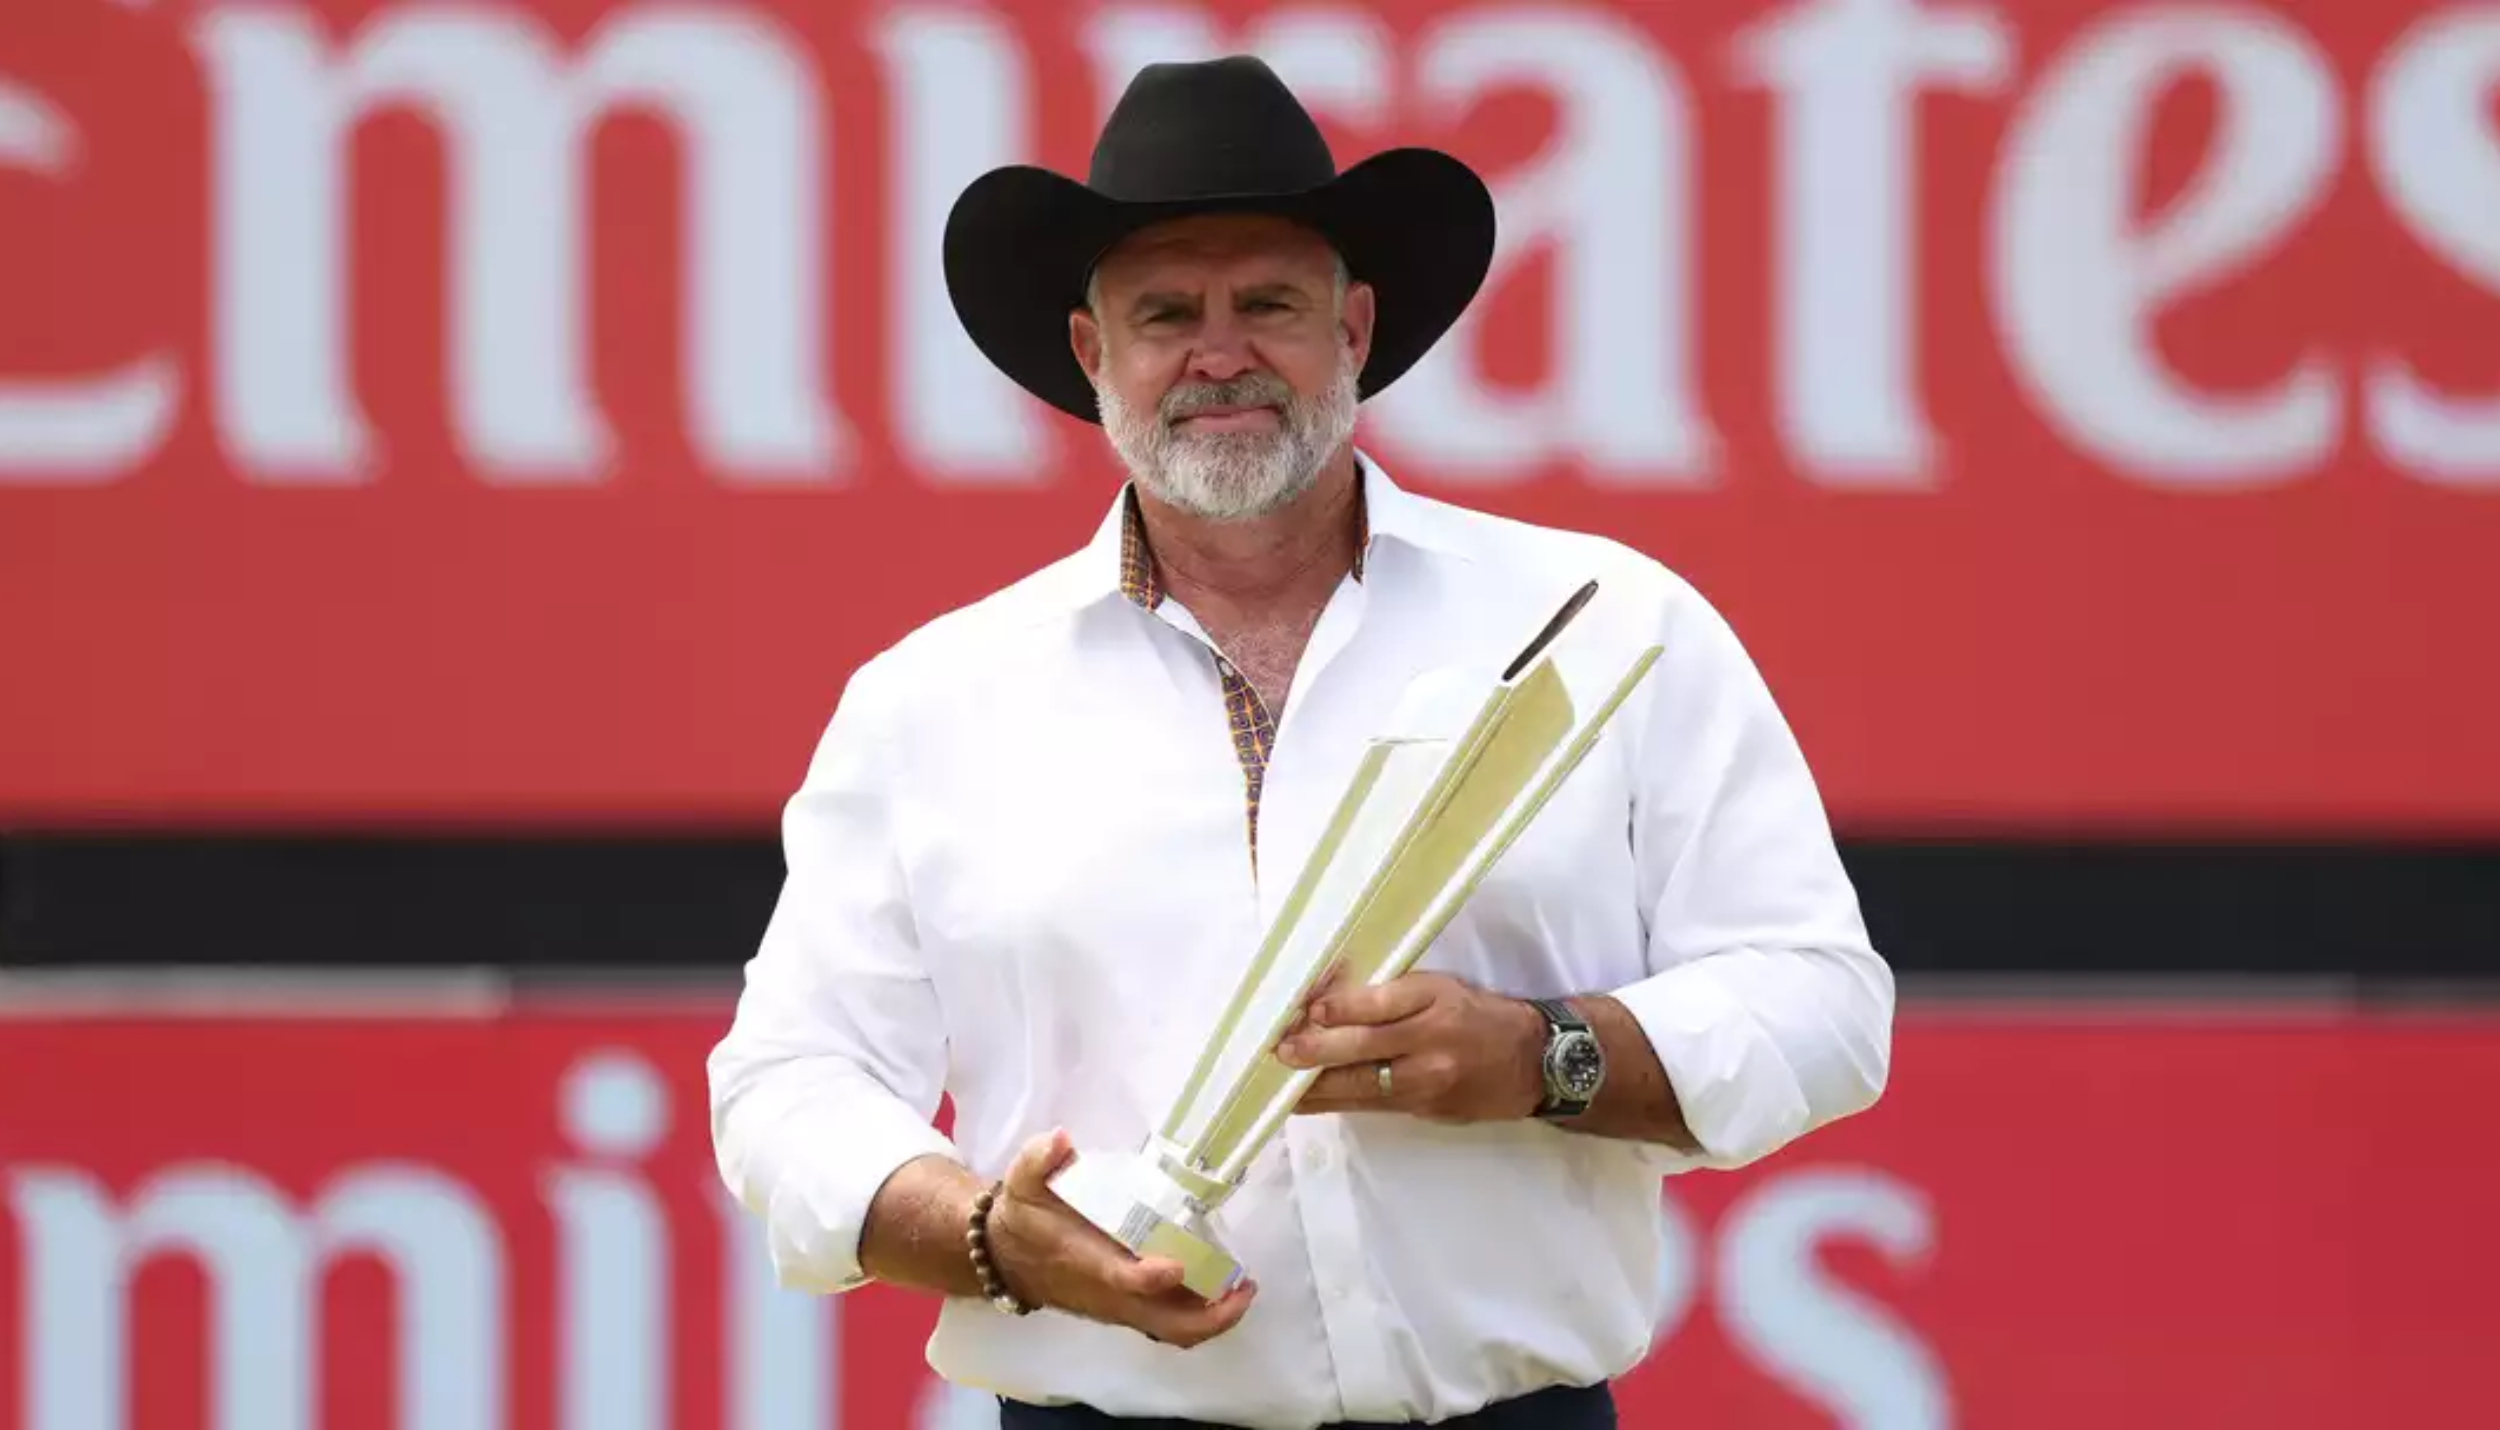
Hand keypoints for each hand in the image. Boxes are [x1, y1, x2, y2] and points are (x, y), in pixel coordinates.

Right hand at [983, 1128, 1258, 1348]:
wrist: (1007, 1260)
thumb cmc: (1023, 1218)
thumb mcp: (1021, 1182)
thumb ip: (1038, 1159)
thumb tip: (1059, 1140)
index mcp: (1085, 1262)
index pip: (1122, 1280)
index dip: (1150, 1279)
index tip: (1178, 1263)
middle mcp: (1108, 1294)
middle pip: (1164, 1324)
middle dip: (1209, 1316)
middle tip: (1244, 1287)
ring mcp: (1121, 1307)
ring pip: (1171, 1330)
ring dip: (1212, 1317)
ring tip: (1244, 1287)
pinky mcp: (1127, 1309)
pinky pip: (1168, 1323)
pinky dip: (1198, 1312)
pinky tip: (1221, 1285)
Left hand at [1275, 972, 1545, 1122]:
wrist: (1530, 1063)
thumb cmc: (1476, 1015)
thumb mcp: (1439, 989)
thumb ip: (1389, 994)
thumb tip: (1326, 1003)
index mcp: (1435, 999)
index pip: (1378, 1003)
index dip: (1337, 1008)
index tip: (1304, 1010)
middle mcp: (1431, 1040)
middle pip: (1363, 1047)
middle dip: (1315, 1051)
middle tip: (1280, 1052)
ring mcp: (1427, 1080)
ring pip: (1360, 1085)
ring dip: (1314, 1085)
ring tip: (1277, 1082)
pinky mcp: (1422, 1108)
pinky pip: (1370, 1105)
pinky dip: (1334, 1102)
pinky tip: (1305, 1101)